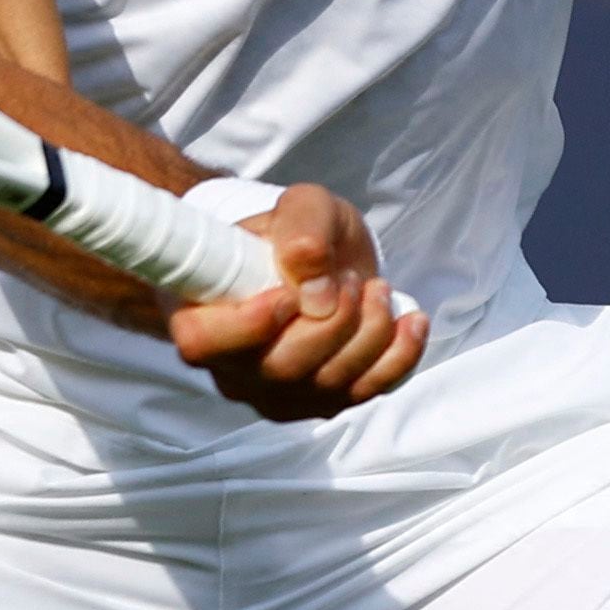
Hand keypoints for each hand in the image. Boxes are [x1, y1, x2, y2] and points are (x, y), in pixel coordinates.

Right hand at [168, 184, 428, 420]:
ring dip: (369, 332)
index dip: (248, 325)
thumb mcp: (302, 206)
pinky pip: (364, 394)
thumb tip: (316, 290)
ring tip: (376, 289)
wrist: (323, 261)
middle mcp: (232, 367)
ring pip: (327, 383)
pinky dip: (398, 357)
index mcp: (199, 315)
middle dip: (334, 321)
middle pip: (281, 367)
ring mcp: (276, 393)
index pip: (204, 343)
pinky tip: (410, 322)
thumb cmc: (296, 233)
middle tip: (353, 280)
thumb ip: (302, 229)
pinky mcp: (320, 402)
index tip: (289, 293)